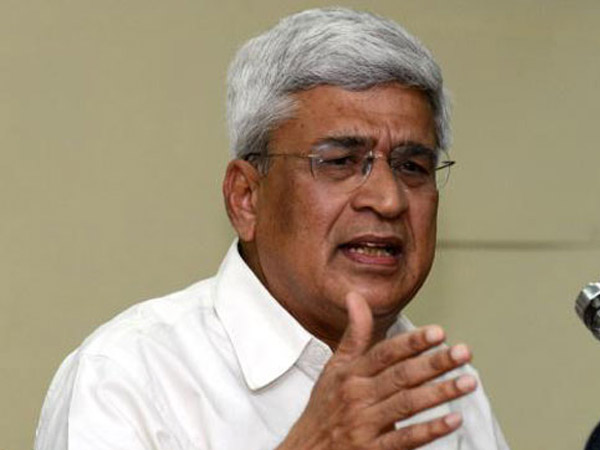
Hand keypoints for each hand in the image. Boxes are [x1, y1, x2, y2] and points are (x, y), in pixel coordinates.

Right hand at [277, 292, 476, 449]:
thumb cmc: (324, 407)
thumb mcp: (334, 367)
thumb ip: (354, 334)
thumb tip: (356, 296)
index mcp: (350, 373)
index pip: (384, 353)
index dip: (411, 342)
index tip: (438, 332)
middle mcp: (357, 396)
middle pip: (401, 376)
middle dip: (434, 363)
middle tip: (463, 352)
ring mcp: (365, 424)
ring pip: (406, 405)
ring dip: (439, 393)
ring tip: (468, 381)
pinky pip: (404, 440)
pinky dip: (429, 430)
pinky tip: (452, 420)